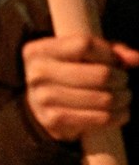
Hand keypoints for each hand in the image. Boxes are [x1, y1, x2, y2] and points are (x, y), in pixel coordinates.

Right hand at [23, 35, 138, 140]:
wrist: (36, 104)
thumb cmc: (65, 72)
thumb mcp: (79, 54)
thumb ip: (109, 50)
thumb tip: (135, 58)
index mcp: (39, 50)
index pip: (84, 44)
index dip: (108, 53)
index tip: (113, 61)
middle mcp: (37, 73)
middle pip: (100, 74)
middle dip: (121, 79)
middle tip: (123, 81)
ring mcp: (43, 98)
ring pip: (104, 98)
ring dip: (122, 98)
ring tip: (123, 96)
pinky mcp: (54, 120)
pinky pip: (100, 118)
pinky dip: (118, 116)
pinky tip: (120, 112)